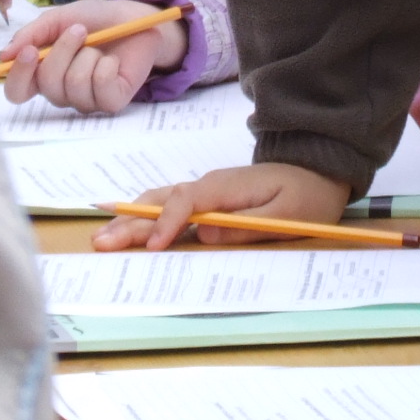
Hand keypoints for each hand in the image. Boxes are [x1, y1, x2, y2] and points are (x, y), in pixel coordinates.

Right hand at [0, 0, 190, 111]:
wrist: (133, 18)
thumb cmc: (95, 20)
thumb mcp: (59, 18)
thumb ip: (31, 35)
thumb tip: (5, 56)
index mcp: (44, 73)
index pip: (18, 91)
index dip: (18, 76)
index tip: (30, 52)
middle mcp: (62, 91)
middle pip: (46, 85)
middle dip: (63, 51)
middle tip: (79, 30)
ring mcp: (87, 100)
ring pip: (73, 84)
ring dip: (87, 54)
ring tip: (98, 45)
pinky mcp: (112, 101)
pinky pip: (100, 86)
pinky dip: (106, 64)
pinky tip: (113, 60)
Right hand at [86, 159, 350, 250]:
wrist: (317, 171)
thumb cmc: (306, 196)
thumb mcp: (287, 215)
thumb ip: (248, 226)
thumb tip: (206, 234)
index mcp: (226, 187)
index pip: (186, 202)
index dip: (167, 224)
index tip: (153, 247)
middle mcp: (209, 185)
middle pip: (162, 201)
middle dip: (131, 223)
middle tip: (101, 242)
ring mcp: (206, 192)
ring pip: (160, 203)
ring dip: (131, 221)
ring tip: (103, 239)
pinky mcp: (207, 202)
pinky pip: (170, 209)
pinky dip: (146, 220)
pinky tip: (127, 232)